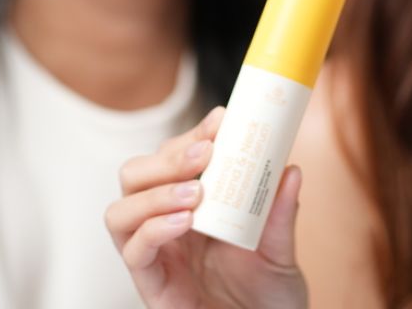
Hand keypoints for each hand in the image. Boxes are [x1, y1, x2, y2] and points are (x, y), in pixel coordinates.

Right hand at [105, 107, 307, 308]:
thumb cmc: (269, 297)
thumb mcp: (281, 251)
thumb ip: (279, 214)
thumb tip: (289, 169)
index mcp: (195, 206)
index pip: (175, 157)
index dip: (193, 135)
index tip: (221, 120)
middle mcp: (167, 225)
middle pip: (137, 175)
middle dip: (167, 157)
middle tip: (206, 153)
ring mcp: (156, 255)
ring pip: (121, 209)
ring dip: (155, 192)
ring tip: (195, 192)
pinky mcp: (151, 286)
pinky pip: (133, 252)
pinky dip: (153, 231)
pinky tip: (183, 222)